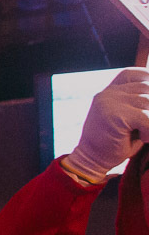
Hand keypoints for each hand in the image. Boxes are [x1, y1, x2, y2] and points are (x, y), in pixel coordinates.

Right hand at [63, 68, 148, 183]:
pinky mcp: (115, 115)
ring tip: (143, 134)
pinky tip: (143, 138)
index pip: (133, 74)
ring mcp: (109, 102)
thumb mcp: (127, 117)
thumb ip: (139, 105)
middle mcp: (108, 94)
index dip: (146, 78)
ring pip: (148, 103)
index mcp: (109, 92)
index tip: (147, 102)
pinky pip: (146, 118)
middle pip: (146, 88)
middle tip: (145, 125)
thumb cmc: (114, 142)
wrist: (92, 160)